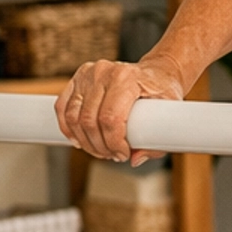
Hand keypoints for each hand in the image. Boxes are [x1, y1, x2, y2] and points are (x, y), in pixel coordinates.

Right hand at [55, 55, 186, 163]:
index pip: (110, 118)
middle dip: (99, 146)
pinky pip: (62, 107)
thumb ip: (156, 140)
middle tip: (112, 155)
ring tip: (100, 150)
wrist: (157, 72)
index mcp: (127, 78)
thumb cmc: (163, 91)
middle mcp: (104, 72)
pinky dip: (67, 128)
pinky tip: (79, 140)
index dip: (113, 142)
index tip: (122, 154)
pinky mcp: (78, 78)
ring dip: (84, 141)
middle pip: (90, 120)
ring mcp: (88, 73)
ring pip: (74, 117)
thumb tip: (135, 159)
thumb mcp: (169, 113)